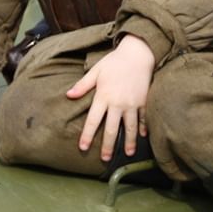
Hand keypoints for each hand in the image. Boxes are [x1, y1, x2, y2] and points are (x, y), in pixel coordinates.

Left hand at [65, 35, 154, 162]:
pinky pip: (143, 118)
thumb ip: (83, 85)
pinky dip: (143, 128)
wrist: (138, 53)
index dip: (88, 135)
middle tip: (105, 159)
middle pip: (112, 129)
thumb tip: (68, 95)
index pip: (93, 120)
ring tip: (129, 153)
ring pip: (130, 127)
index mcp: (104, 96)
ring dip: (129, 142)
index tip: (83, 147)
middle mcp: (118, 103)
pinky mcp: (144, 101)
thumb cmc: (115, 61)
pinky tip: (143, 137)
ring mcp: (132, 103)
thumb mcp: (96, 70)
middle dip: (108, 146)